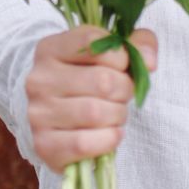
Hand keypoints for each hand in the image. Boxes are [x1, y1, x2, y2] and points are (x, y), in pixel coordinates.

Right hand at [25, 24, 158, 173]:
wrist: (53, 118)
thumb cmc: (85, 81)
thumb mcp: (105, 54)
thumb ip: (134, 45)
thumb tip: (149, 61)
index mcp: (49, 49)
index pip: (93, 42)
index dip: (121, 55)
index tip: (123, 65)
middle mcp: (39, 79)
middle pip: (102, 81)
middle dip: (125, 89)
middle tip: (122, 95)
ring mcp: (38, 114)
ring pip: (96, 113)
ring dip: (118, 116)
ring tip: (114, 114)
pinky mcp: (44, 145)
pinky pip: (86, 143)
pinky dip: (108, 139)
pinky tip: (108, 133)